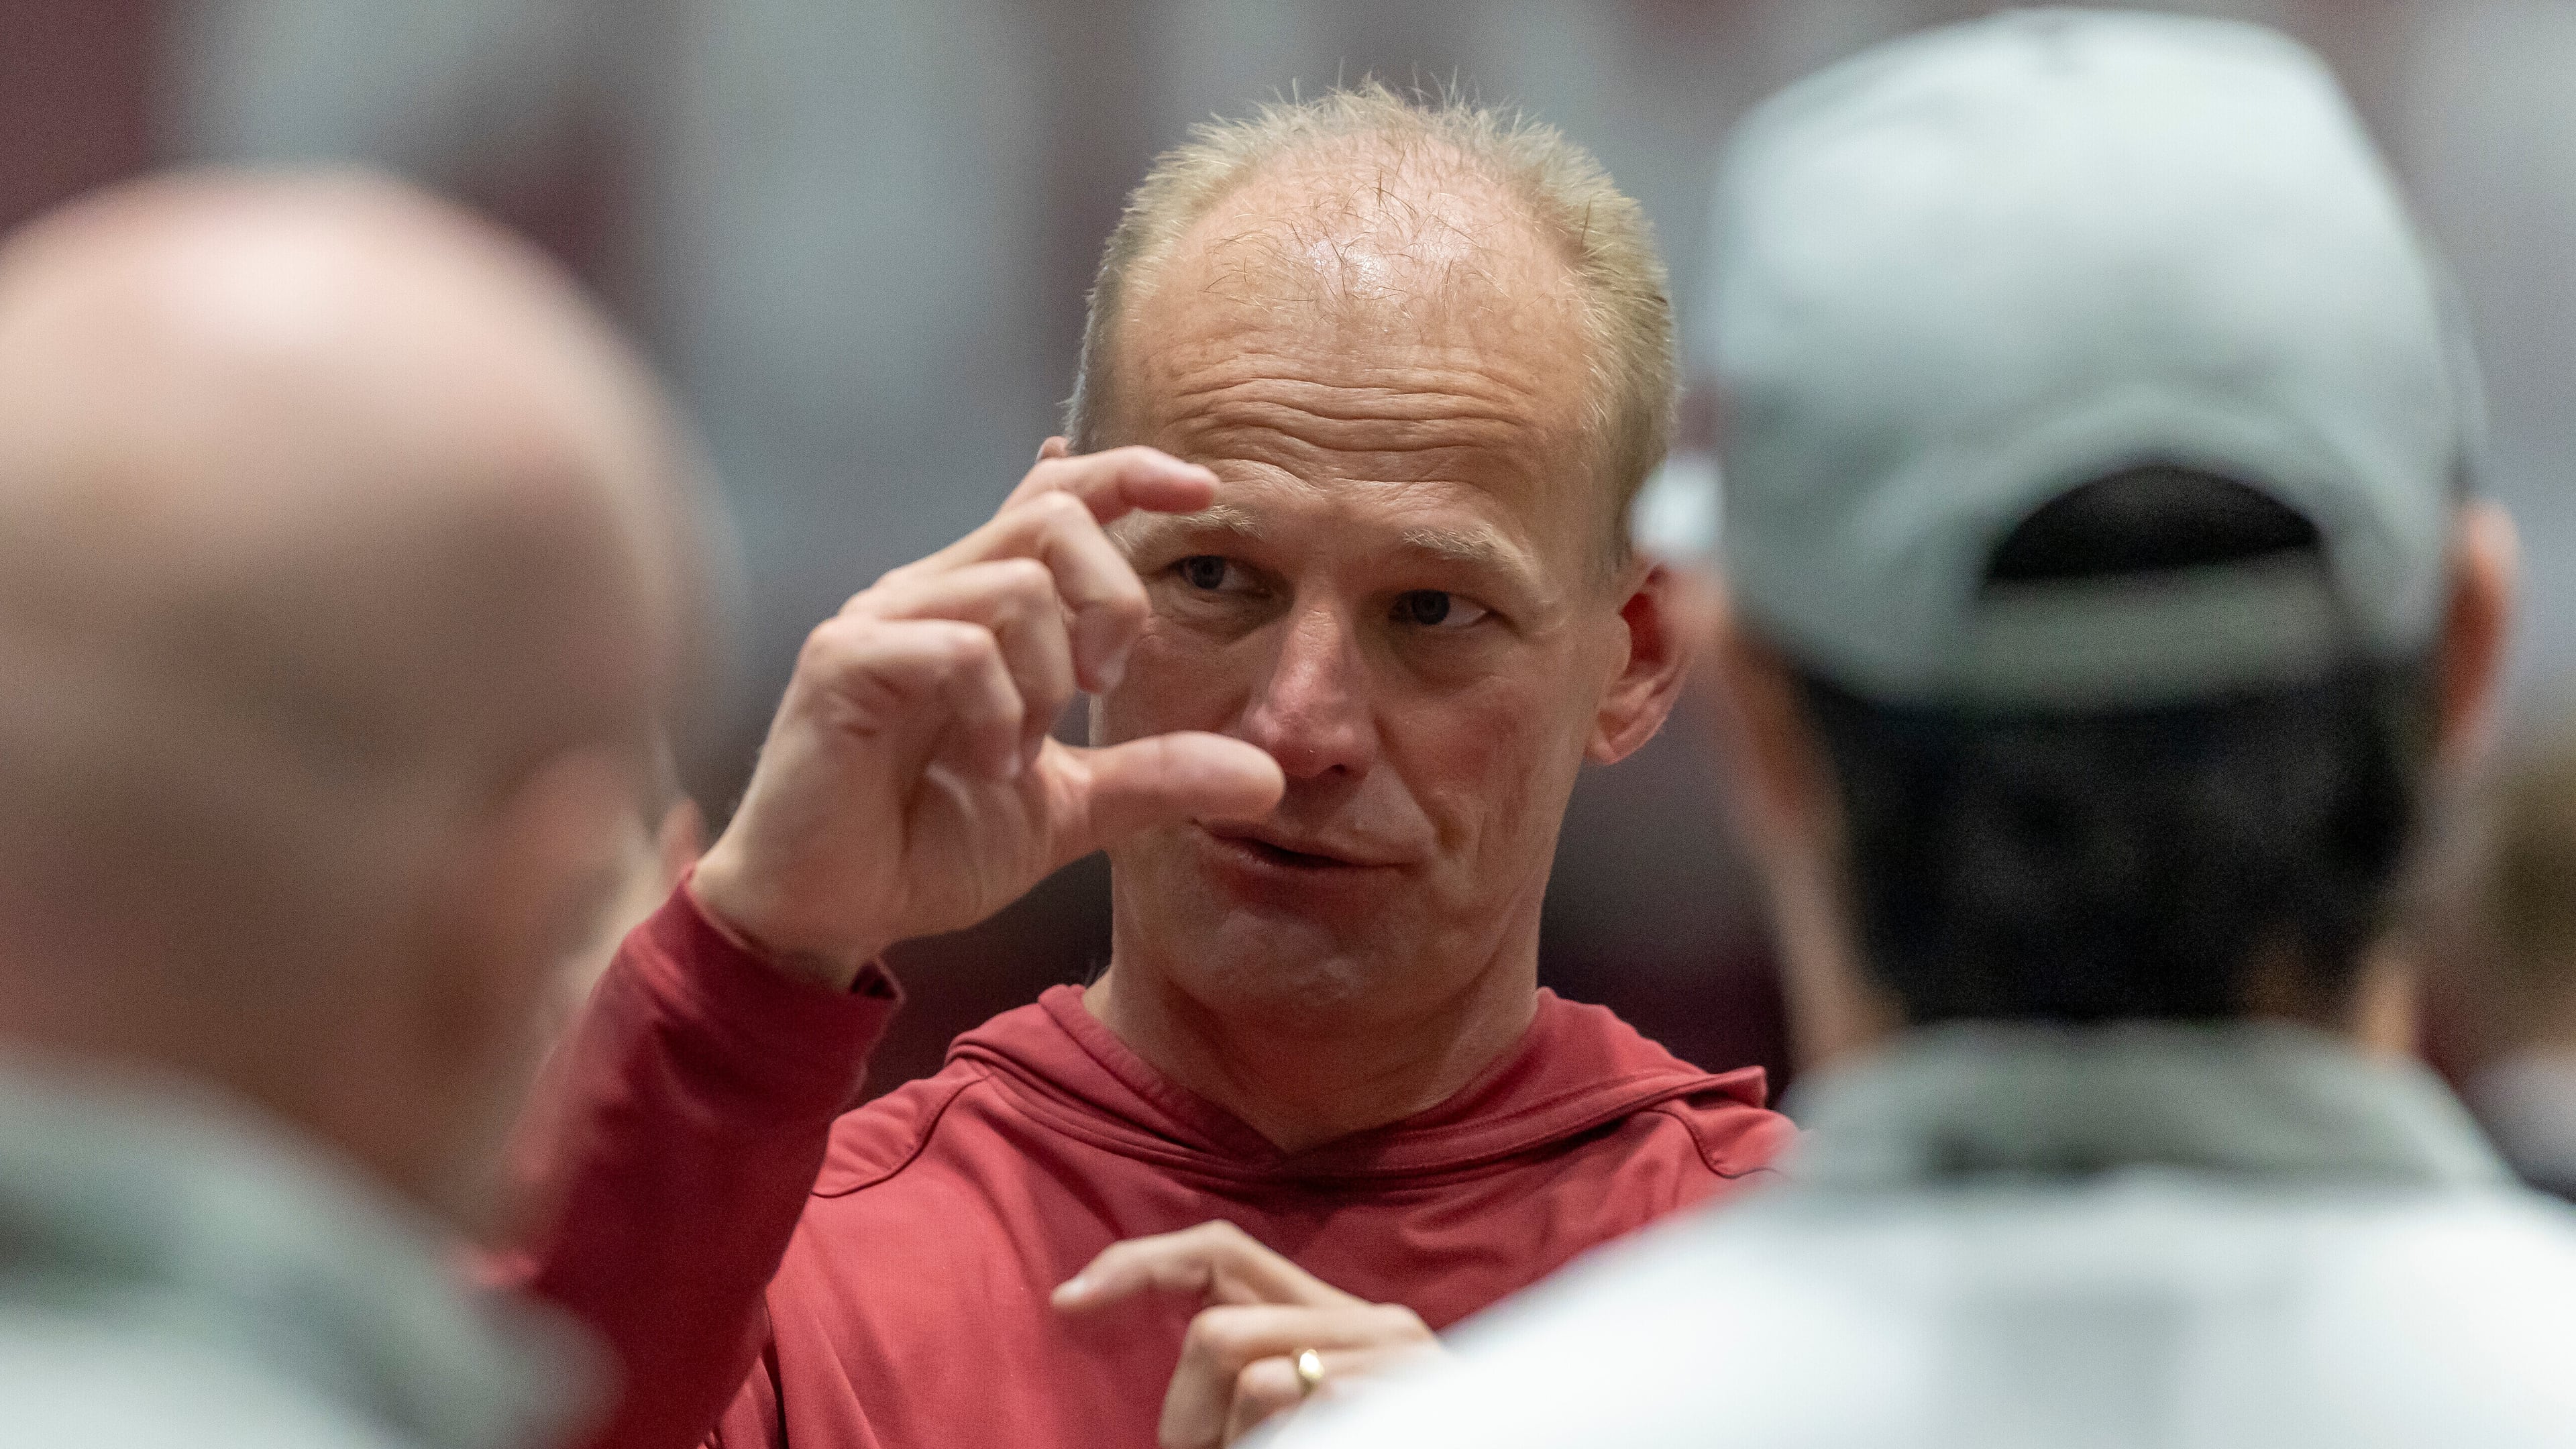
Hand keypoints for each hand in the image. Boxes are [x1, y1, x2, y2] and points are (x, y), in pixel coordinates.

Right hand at [690, 444, 1284, 986]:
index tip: (1202, 493)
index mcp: (981, 606)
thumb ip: (1157, 778)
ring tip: (1017, 753)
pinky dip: (995, 708)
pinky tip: (986, 764)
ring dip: (1046, 676)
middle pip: (1053, 514)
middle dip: (1113, 597)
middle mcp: (930, 591)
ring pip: (1013, 581)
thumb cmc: (928, 846)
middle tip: (1102, 687)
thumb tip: (1270, 777)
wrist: (827, 913)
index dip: (1130, 472)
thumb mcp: (1069, 811)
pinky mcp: (841, 662)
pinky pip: (956, 645)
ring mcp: (880, 619)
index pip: (1057, 493)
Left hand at [1053, 1220, 1441, 1447]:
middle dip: (1186, 1418)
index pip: (1219, 1250)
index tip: (1067, 1303)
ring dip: (1230, 1444)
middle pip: (1217, 1335)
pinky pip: (1290, 1407)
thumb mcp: (1286, 1408)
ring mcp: (1399, 1362)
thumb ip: (1239, 1363)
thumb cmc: (1354, 1443)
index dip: (1137, 1265)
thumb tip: (1104, 1309)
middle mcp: (1376, 1323)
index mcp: (1335, 1315)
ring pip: (1253, 1381)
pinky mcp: (1409, 1399)